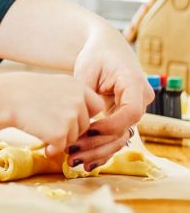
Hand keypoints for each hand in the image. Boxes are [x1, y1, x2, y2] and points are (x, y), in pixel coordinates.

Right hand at [0, 72, 104, 157]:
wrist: (7, 98)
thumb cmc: (25, 92)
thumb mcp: (55, 85)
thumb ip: (72, 96)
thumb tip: (84, 115)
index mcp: (78, 86)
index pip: (96, 106)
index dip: (85, 114)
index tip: (70, 117)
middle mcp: (78, 100)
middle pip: (85, 125)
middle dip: (71, 129)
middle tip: (51, 125)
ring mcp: (71, 117)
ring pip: (74, 137)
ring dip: (61, 138)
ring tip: (42, 129)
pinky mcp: (61, 133)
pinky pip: (62, 147)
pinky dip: (52, 148)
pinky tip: (41, 142)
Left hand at [71, 23, 152, 167]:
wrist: (104, 49)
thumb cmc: (96, 55)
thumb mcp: (87, 70)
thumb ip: (84, 96)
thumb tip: (76, 121)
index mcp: (135, 85)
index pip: (130, 113)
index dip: (110, 126)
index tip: (86, 129)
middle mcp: (140, 101)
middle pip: (124, 131)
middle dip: (97, 145)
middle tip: (72, 152)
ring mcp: (133, 111)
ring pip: (119, 140)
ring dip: (97, 153)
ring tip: (73, 161)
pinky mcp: (122, 118)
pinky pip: (115, 139)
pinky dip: (100, 151)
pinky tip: (85, 164)